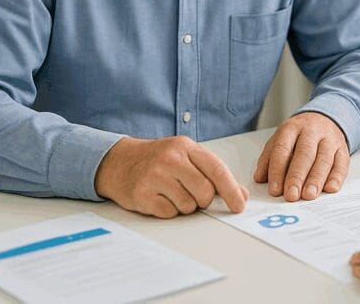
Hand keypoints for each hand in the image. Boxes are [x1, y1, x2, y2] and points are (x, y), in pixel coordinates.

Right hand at [94, 136, 248, 217]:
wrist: (119, 162)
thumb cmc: (158, 160)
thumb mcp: (186, 157)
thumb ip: (213, 173)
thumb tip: (240, 194)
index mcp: (186, 147)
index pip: (217, 170)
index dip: (231, 190)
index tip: (239, 205)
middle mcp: (170, 159)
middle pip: (205, 191)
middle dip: (204, 199)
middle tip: (192, 193)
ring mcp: (155, 176)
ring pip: (188, 205)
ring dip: (185, 205)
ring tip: (172, 192)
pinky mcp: (142, 194)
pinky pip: (170, 213)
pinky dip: (169, 210)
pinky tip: (159, 197)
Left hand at [253, 112, 348, 200]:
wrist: (324, 119)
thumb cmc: (298, 136)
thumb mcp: (280, 140)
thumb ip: (268, 159)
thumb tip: (260, 178)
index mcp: (291, 128)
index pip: (283, 149)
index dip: (278, 170)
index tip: (275, 190)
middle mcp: (312, 131)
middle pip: (304, 154)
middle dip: (297, 176)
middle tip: (292, 195)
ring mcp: (329, 139)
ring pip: (324, 159)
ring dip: (316, 179)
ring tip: (308, 195)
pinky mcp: (343, 149)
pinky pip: (341, 163)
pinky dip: (337, 177)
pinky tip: (330, 188)